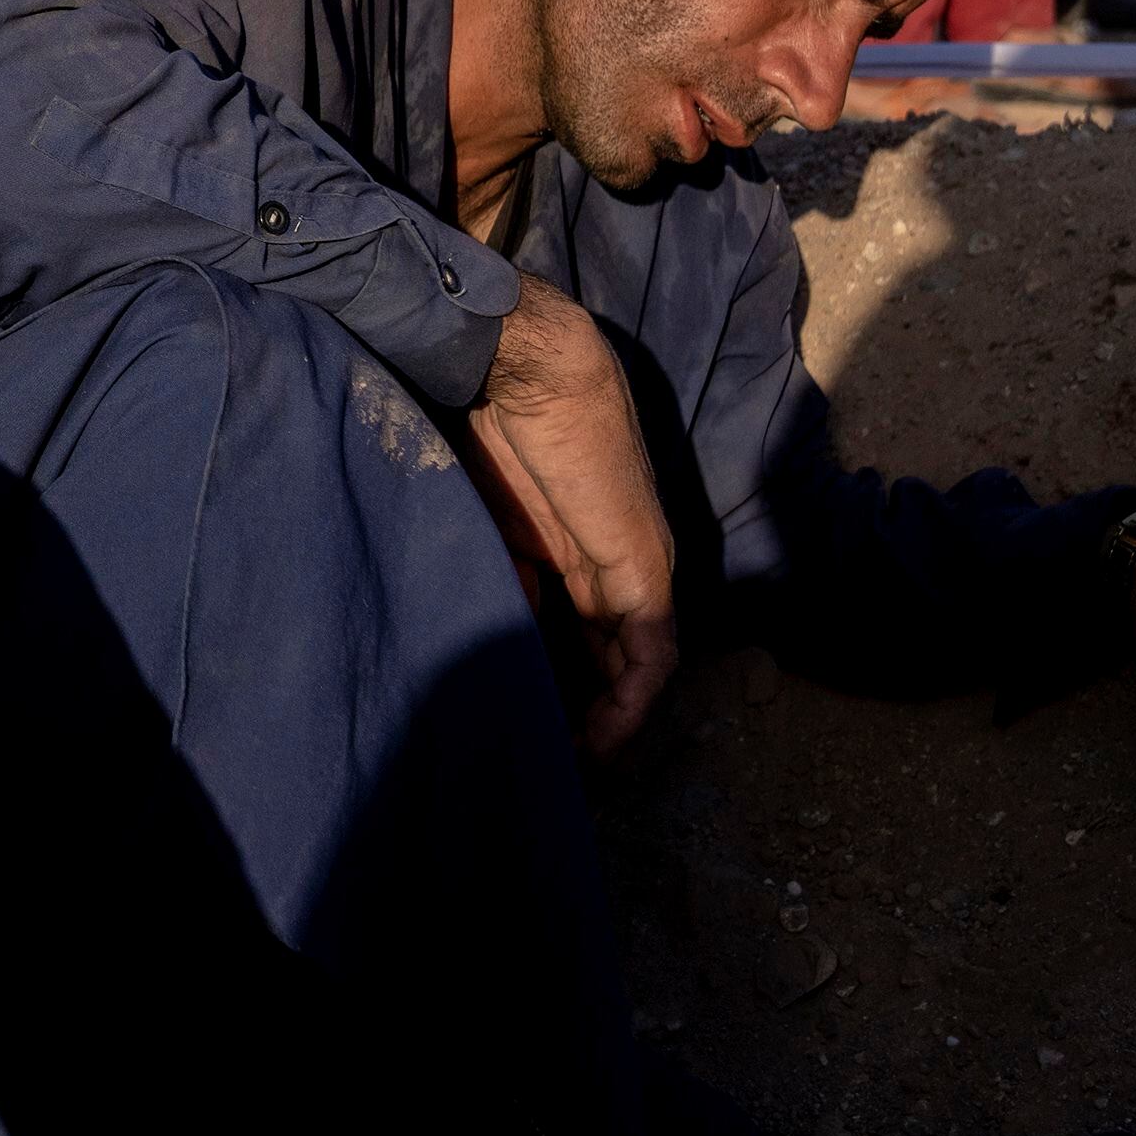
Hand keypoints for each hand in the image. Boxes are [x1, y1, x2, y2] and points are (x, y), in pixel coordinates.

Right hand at [467, 283, 677, 751]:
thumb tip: (497, 641)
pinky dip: (633, 702)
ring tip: (578, 768)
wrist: (517, 367)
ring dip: (614, 719)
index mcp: (569, 546)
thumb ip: (498, 579)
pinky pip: (652, 653)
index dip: (559, 682)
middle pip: (611, 654)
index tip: (528, 725)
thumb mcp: (483, 524)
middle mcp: (610, 561)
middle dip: (587, 711)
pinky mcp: (644, 568)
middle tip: (552, 763)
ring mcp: (633, 565)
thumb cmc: (484, 422)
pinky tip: (601, 743)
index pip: (580, 630)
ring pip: (638, 662)